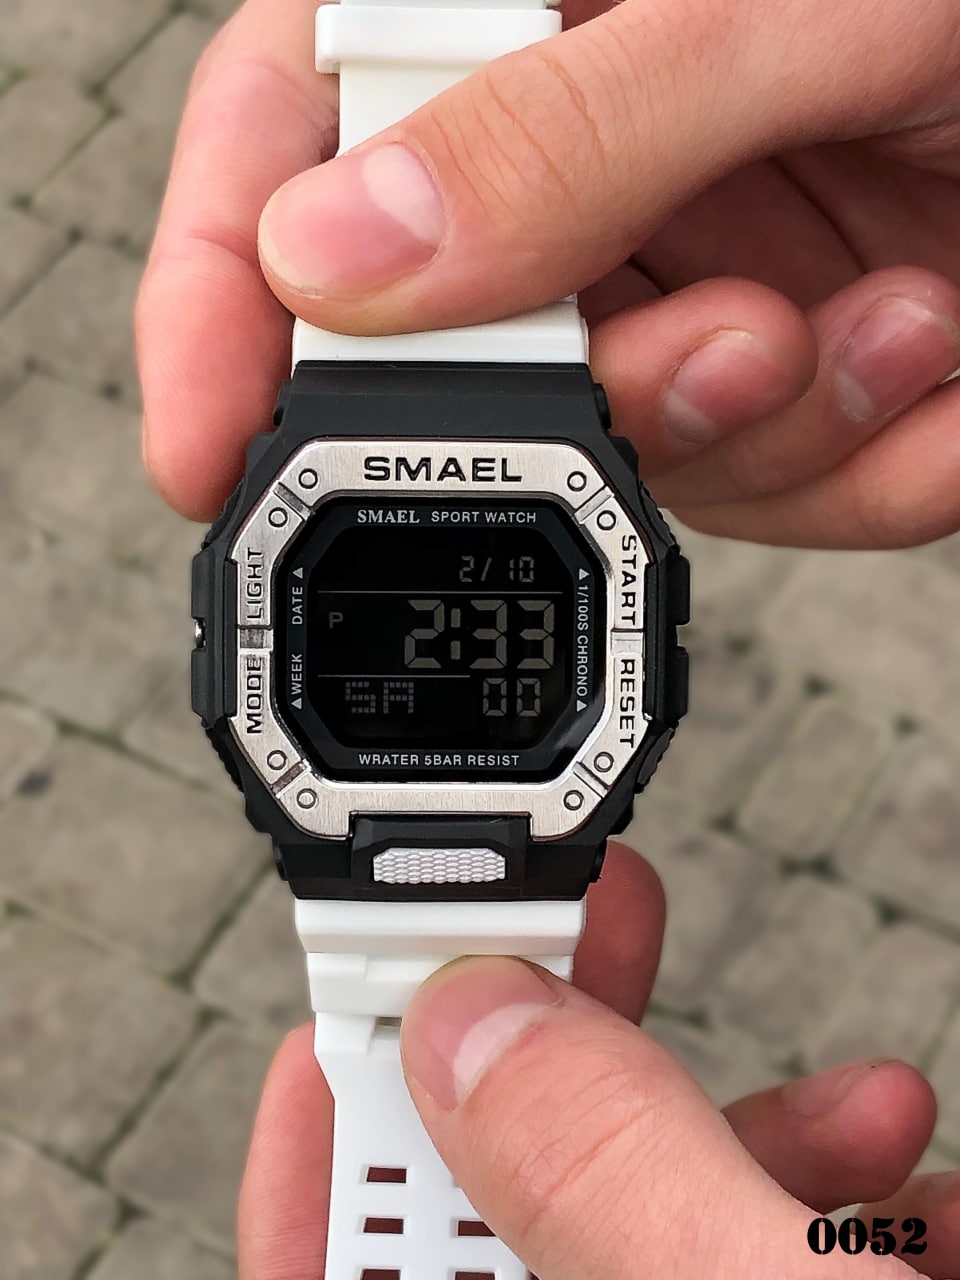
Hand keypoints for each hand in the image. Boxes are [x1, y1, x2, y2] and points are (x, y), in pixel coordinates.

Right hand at [139, 0, 959, 547]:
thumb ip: (570, 128)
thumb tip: (333, 260)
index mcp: (530, 10)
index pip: (290, 133)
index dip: (218, 291)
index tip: (205, 439)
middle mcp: (582, 160)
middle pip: (452, 341)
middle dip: (574, 405)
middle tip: (710, 346)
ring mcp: (674, 274)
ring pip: (616, 443)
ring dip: (748, 425)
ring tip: (869, 322)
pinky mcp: (776, 368)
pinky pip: (761, 481)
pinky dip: (862, 462)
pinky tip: (934, 351)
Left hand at [237, 845, 957, 1279]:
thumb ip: (615, 1193)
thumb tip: (473, 1033)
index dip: (324, 1174)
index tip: (365, 1025)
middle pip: (506, 1245)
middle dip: (553, 1088)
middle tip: (579, 954)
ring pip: (650, 1243)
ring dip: (734, 1139)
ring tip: (854, 1104)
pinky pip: (764, 1269)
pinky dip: (826, 1201)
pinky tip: (911, 1176)